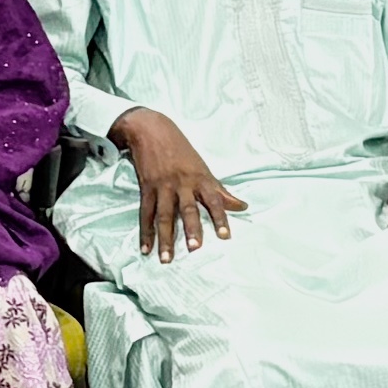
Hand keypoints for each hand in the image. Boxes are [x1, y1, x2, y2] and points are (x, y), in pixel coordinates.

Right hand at [112, 109, 240, 257]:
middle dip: (190, 228)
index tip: (225, 236)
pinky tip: (145, 248)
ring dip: (164, 238)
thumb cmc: (181, 150)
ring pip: (164, 215)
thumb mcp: (203, 168)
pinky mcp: (147, 188)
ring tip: (166, 258)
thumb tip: (242, 206)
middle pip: (187, 209)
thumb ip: (221, 191)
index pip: (213, 200)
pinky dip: (145, 232)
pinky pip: (145, 213)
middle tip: (194, 248)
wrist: (151, 130)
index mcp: (200, 179)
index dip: (220, 217)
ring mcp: (163, 187)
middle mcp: (182, 184)